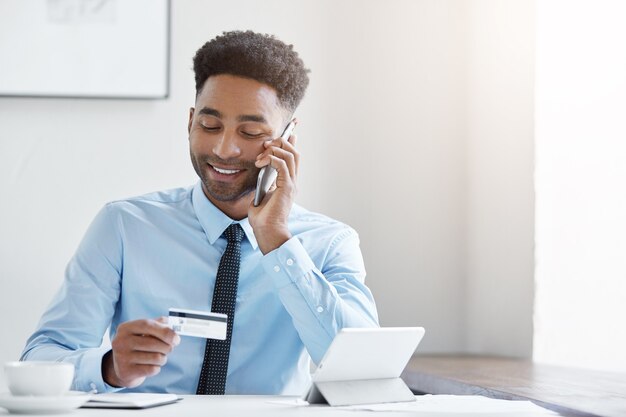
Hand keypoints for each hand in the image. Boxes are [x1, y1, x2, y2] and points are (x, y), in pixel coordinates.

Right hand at [102, 317, 179, 387]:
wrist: (122, 368)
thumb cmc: (137, 346)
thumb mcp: (143, 331)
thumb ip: (158, 324)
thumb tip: (172, 325)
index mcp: (125, 328)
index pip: (147, 325)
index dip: (165, 331)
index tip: (176, 339)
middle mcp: (121, 341)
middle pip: (154, 343)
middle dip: (167, 347)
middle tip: (168, 349)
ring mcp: (122, 357)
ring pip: (156, 357)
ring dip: (163, 358)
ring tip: (159, 357)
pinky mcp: (126, 371)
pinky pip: (152, 369)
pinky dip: (156, 368)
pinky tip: (150, 366)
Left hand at [248, 131, 299, 253]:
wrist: (267, 232)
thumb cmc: (262, 219)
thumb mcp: (260, 195)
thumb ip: (262, 183)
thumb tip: (257, 174)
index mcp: (288, 182)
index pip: (293, 157)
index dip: (291, 142)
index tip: (287, 132)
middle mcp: (293, 181)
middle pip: (294, 152)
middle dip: (280, 142)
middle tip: (265, 144)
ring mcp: (291, 184)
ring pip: (290, 155)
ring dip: (275, 149)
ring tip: (261, 155)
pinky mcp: (287, 187)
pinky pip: (282, 164)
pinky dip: (271, 158)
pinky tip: (260, 163)